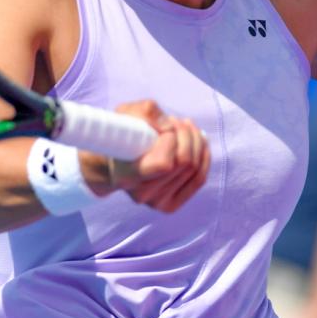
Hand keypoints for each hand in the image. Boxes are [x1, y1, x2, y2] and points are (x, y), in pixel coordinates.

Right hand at [82, 100, 209, 212]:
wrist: (113, 163)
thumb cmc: (121, 135)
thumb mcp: (126, 114)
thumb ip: (147, 112)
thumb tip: (169, 126)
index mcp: (126, 175)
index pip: (163, 163)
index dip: (170, 139)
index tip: (163, 126)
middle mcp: (142, 194)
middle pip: (184, 163)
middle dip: (186, 134)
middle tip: (176, 121)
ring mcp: (157, 203)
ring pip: (194, 168)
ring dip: (195, 141)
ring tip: (185, 127)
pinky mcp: (170, 205)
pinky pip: (199, 179)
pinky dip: (203, 156)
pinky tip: (198, 141)